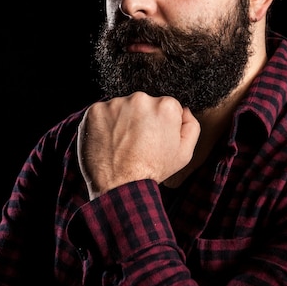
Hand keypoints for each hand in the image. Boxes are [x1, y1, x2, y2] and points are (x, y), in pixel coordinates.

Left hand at [77, 91, 199, 198]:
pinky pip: (102, 113)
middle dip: (141, 119)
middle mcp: (140, 99)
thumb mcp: (184, 153)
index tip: (154, 137)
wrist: (120, 186)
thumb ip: (191, 126)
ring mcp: (115, 104)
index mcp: (165, 106)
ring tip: (122, 144)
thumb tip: (184, 110)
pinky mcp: (96, 111)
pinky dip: (104, 125)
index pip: (165, 105)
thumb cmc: (152, 170)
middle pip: (143, 104)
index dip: (161, 123)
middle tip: (137, 142)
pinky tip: (108, 141)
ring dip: (121, 121)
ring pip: (121, 107)